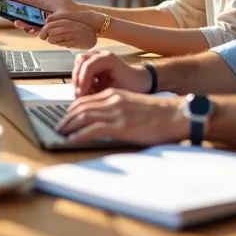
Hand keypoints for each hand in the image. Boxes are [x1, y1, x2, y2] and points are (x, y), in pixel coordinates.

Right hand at [0, 0, 78, 28]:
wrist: (74, 14)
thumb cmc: (65, 2)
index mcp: (33, 2)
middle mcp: (33, 13)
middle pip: (16, 12)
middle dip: (6, 11)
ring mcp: (37, 21)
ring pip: (24, 23)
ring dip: (19, 23)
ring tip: (16, 21)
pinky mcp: (44, 29)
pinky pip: (35, 31)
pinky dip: (31, 30)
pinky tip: (29, 28)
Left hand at [37, 19, 97, 48]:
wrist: (93, 33)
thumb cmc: (80, 29)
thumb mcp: (70, 23)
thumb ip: (59, 25)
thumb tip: (47, 30)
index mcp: (66, 21)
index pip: (50, 25)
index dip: (43, 31)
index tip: (42, 35)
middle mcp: (68, 27)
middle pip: (50, 32)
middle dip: (48, 37)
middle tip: (49, 39)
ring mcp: (71, 34)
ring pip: (54, 39)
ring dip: (53, 42)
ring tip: (57, 41)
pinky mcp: (74, 42)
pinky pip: (62, 44)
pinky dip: (60, 44)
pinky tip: (63, 43)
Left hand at [56, 88, 183, 144]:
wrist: (176, 114)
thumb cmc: (159, 114)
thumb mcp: (134, 106)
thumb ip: (118, 110)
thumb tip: (106, 121)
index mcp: (115, 95)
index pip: (86, 100)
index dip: (72, 109)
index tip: (65, 118)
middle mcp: (112, 101)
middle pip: (80, 107)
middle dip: (66, 118)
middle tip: (58, 127)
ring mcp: (116, 113)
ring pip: (83, 117)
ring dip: (69, 126)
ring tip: (60, 134)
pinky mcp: (121, 126)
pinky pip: (93, 129)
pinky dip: (79, 135)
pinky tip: (72, 140)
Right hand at [72, 51, 151, 96]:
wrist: (139, 81)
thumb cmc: (131, 86)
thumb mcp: (117, 91)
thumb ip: (99, 94)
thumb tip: (83, 101)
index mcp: (108, 58)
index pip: (88, 66)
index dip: (82, 81)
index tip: (81, 96)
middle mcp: (100, 54)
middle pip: (80, 62)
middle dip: (78, 80)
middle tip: (80, 97)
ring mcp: (95, 57)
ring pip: (78, 65)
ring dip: (78, 80)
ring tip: (84, 94)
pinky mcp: (92, 63)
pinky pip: (80, 70)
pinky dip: (81, 81)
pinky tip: (88, 91)